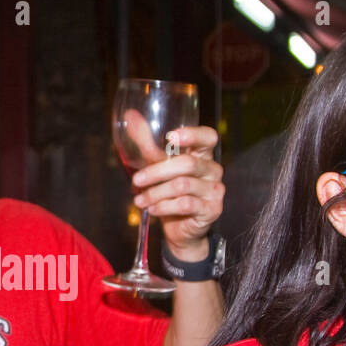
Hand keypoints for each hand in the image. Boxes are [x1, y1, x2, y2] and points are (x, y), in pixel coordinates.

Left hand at [127, 121, 222, 261]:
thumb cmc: (169, 193)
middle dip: (157, 172)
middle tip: (137, 180)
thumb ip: (147, 143)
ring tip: (139, 199)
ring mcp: (215, 190)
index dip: (192, 135)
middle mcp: (212, 169)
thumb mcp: (157, 166)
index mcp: (202, 154)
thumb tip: (130, 116)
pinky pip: (186, 204)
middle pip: (187, 163)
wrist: (179, 229)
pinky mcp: (212, 209)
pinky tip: (152, 209)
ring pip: (182, 185)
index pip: (208, 137)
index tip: (170, 137)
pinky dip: (164, 206)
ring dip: (156, 193)